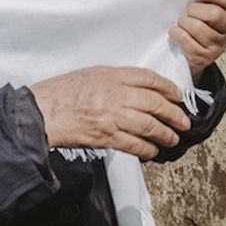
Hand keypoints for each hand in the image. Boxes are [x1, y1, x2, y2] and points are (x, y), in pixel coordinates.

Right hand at [28, 67, 191, 157]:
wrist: (41, 112)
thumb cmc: (60, 93)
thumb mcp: (90, 75)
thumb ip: (114, 80)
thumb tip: (139, 91)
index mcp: (111, 75)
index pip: (149, 79)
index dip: (168, 88)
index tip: (178, 96)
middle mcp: (115, 94)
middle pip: (155, 103)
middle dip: (174, 114)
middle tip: (184, 121)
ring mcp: (112, 116)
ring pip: (149, 126)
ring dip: (165, 134)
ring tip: (173, 138)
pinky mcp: (106, 137)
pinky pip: (134, 144)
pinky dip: (147, 149)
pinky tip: (153, 151)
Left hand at [170, 0, 225, 78]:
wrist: (188, 50)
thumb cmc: (195, 21)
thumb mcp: (202, 4)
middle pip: (214, 14)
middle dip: (194, 9)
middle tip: (187, 12)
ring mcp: (218, 46)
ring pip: (198, 28)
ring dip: (183, 23)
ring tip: (182, 23)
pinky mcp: (205, 57)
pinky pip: (188, 42)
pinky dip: (177, 35)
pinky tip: (177, 33)